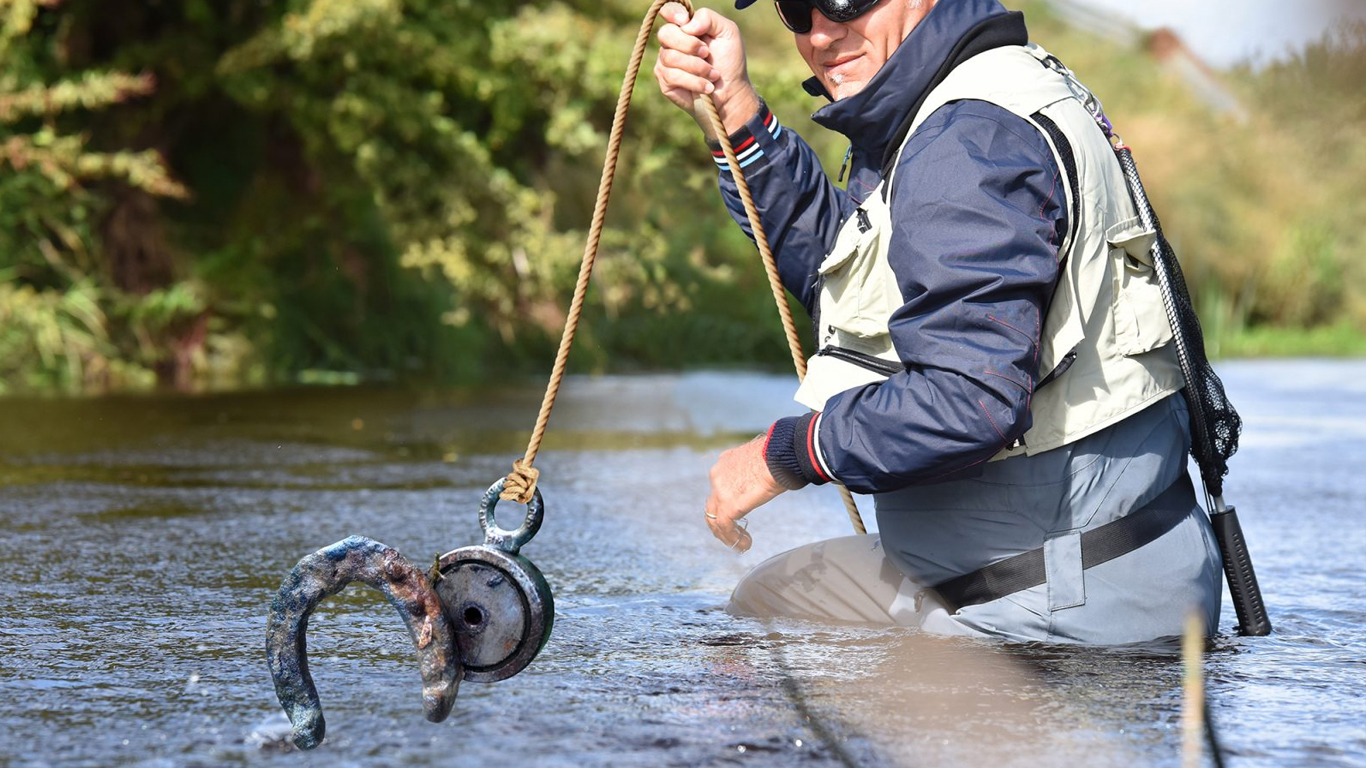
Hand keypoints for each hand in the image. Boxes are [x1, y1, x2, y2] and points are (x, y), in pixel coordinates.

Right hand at [653, 2, 760, 138]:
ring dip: (697, 67)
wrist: (731, 93)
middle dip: (689, 44)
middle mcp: (673, 42)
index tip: (684, 21)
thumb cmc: (730, 62)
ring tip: (713, 74)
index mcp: (686, 27)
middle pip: (665, 33)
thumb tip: (686, 25)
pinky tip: (707, 86)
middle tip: (706, 53)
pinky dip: (694, 81)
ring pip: (670, 57)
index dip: (671, 13)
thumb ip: (709, 18)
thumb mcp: (728, 33)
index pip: (668, 11)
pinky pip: (672, 75)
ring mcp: (666, 62)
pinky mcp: (665, 81)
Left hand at [704, 434, 785, 551]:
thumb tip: (770, 476)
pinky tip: (744, 545)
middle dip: (721, 522)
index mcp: (726, 462)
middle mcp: (718, 475)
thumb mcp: (763, 460)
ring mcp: (720, 490)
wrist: (780, 454)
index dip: (727, 504)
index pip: (720, 488)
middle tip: (734, 534)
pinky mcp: (728, 504)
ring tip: (740, 543)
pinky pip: (725, 526)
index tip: (740, 514)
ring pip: (714, 518)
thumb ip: (758, 471)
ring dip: (726, 534)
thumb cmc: (780, 454)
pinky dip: (732, 539)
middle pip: (713, 504)